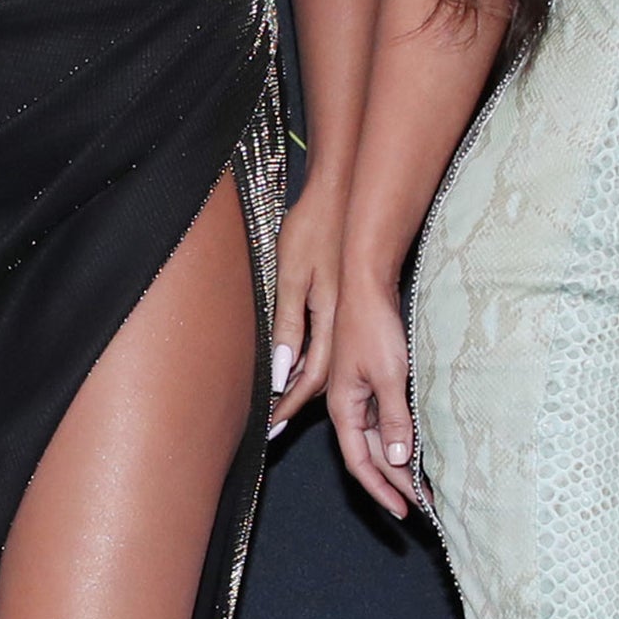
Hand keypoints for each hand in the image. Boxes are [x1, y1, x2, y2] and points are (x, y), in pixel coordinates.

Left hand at [269, 182, 343, 435]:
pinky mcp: (344, 304)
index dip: (290, 402)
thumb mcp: (292, 276)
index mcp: (330, 318)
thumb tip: (281, 370)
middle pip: (323, 378)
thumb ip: (288, 324)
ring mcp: (346, 314)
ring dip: (305, 386)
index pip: (311, 377)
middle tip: (274, 424)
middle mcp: (342, 323)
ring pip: (328, 364)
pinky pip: (330, 345)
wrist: (340, 194)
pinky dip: (313, 362)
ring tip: (282, 404)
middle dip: (297, 402)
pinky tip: (299, 365)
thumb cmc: (312, 229)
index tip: (273, 424)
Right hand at [326, 270, 420, 520]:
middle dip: (396, 482)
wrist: (366, 285)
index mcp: (343, 408)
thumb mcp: (388, 375)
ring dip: (401, 463)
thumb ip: (394, 419)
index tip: (404, 511)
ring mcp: (361, 394)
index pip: (359, 462)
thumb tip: (400, 460)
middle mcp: (349, 406)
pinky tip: (421, 447)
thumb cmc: (372, 326)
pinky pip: (387, 420)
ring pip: (381, 440)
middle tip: (427, 504)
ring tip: (427, 484)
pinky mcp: (374, 381)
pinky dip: (403, 438)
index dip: (380, 489)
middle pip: (372, 455)